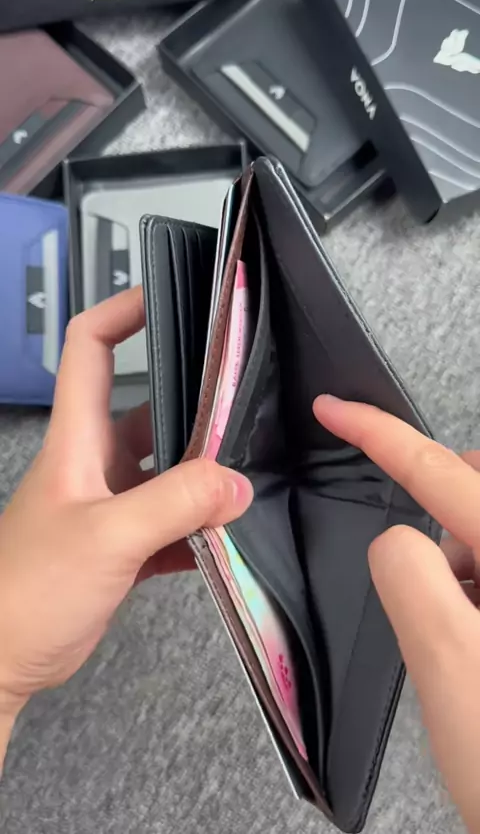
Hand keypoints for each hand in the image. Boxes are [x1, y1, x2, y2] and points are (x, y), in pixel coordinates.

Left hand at [0, 287, 252, 769]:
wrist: (3, 662)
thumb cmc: (30, 589)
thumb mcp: (107, 536)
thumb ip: (174, 502)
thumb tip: (237, 483)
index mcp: (77, 440)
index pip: (89, 349)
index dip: (122, 312)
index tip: (167, 295)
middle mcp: (93, 464)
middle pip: (147, 411)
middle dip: (193, 406)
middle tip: (244, 402)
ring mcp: (108, 506)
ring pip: (164, 472)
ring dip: (201, 477)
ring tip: (246, 476)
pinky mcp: (119, 548)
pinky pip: (168, 525)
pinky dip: (196, 529)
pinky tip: (224, 540)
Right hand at [314, 395, 479, 833]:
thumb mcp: (444, 660)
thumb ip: (404, 571)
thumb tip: (397, 538)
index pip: (440, 470)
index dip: (377, 433)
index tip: (335, 408)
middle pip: (473, 492)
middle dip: (441, 523)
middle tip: (438, 596)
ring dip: (460, 571)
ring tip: (466, 647)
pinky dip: (476, 591)